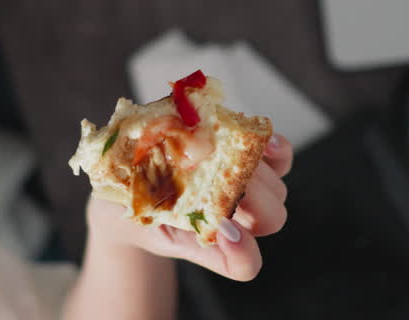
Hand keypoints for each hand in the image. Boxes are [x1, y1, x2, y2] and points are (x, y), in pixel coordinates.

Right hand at [86, 133, 293, 281]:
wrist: (127, 187)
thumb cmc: (130, 205)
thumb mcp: (134, 207)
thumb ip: (154, 201)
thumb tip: (176, 170)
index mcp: (208, 242)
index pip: (244, 265)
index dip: (243, 252)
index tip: (222, 228)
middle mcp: (235, 220)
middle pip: (270, 219)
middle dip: (251, 196)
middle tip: (218, 173)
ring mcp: (248, 191)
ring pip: (276, 189)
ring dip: (256, 169)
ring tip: (221, 150)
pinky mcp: (249, 160)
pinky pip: (280, 161)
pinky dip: (278, 152)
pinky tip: (264, 143)